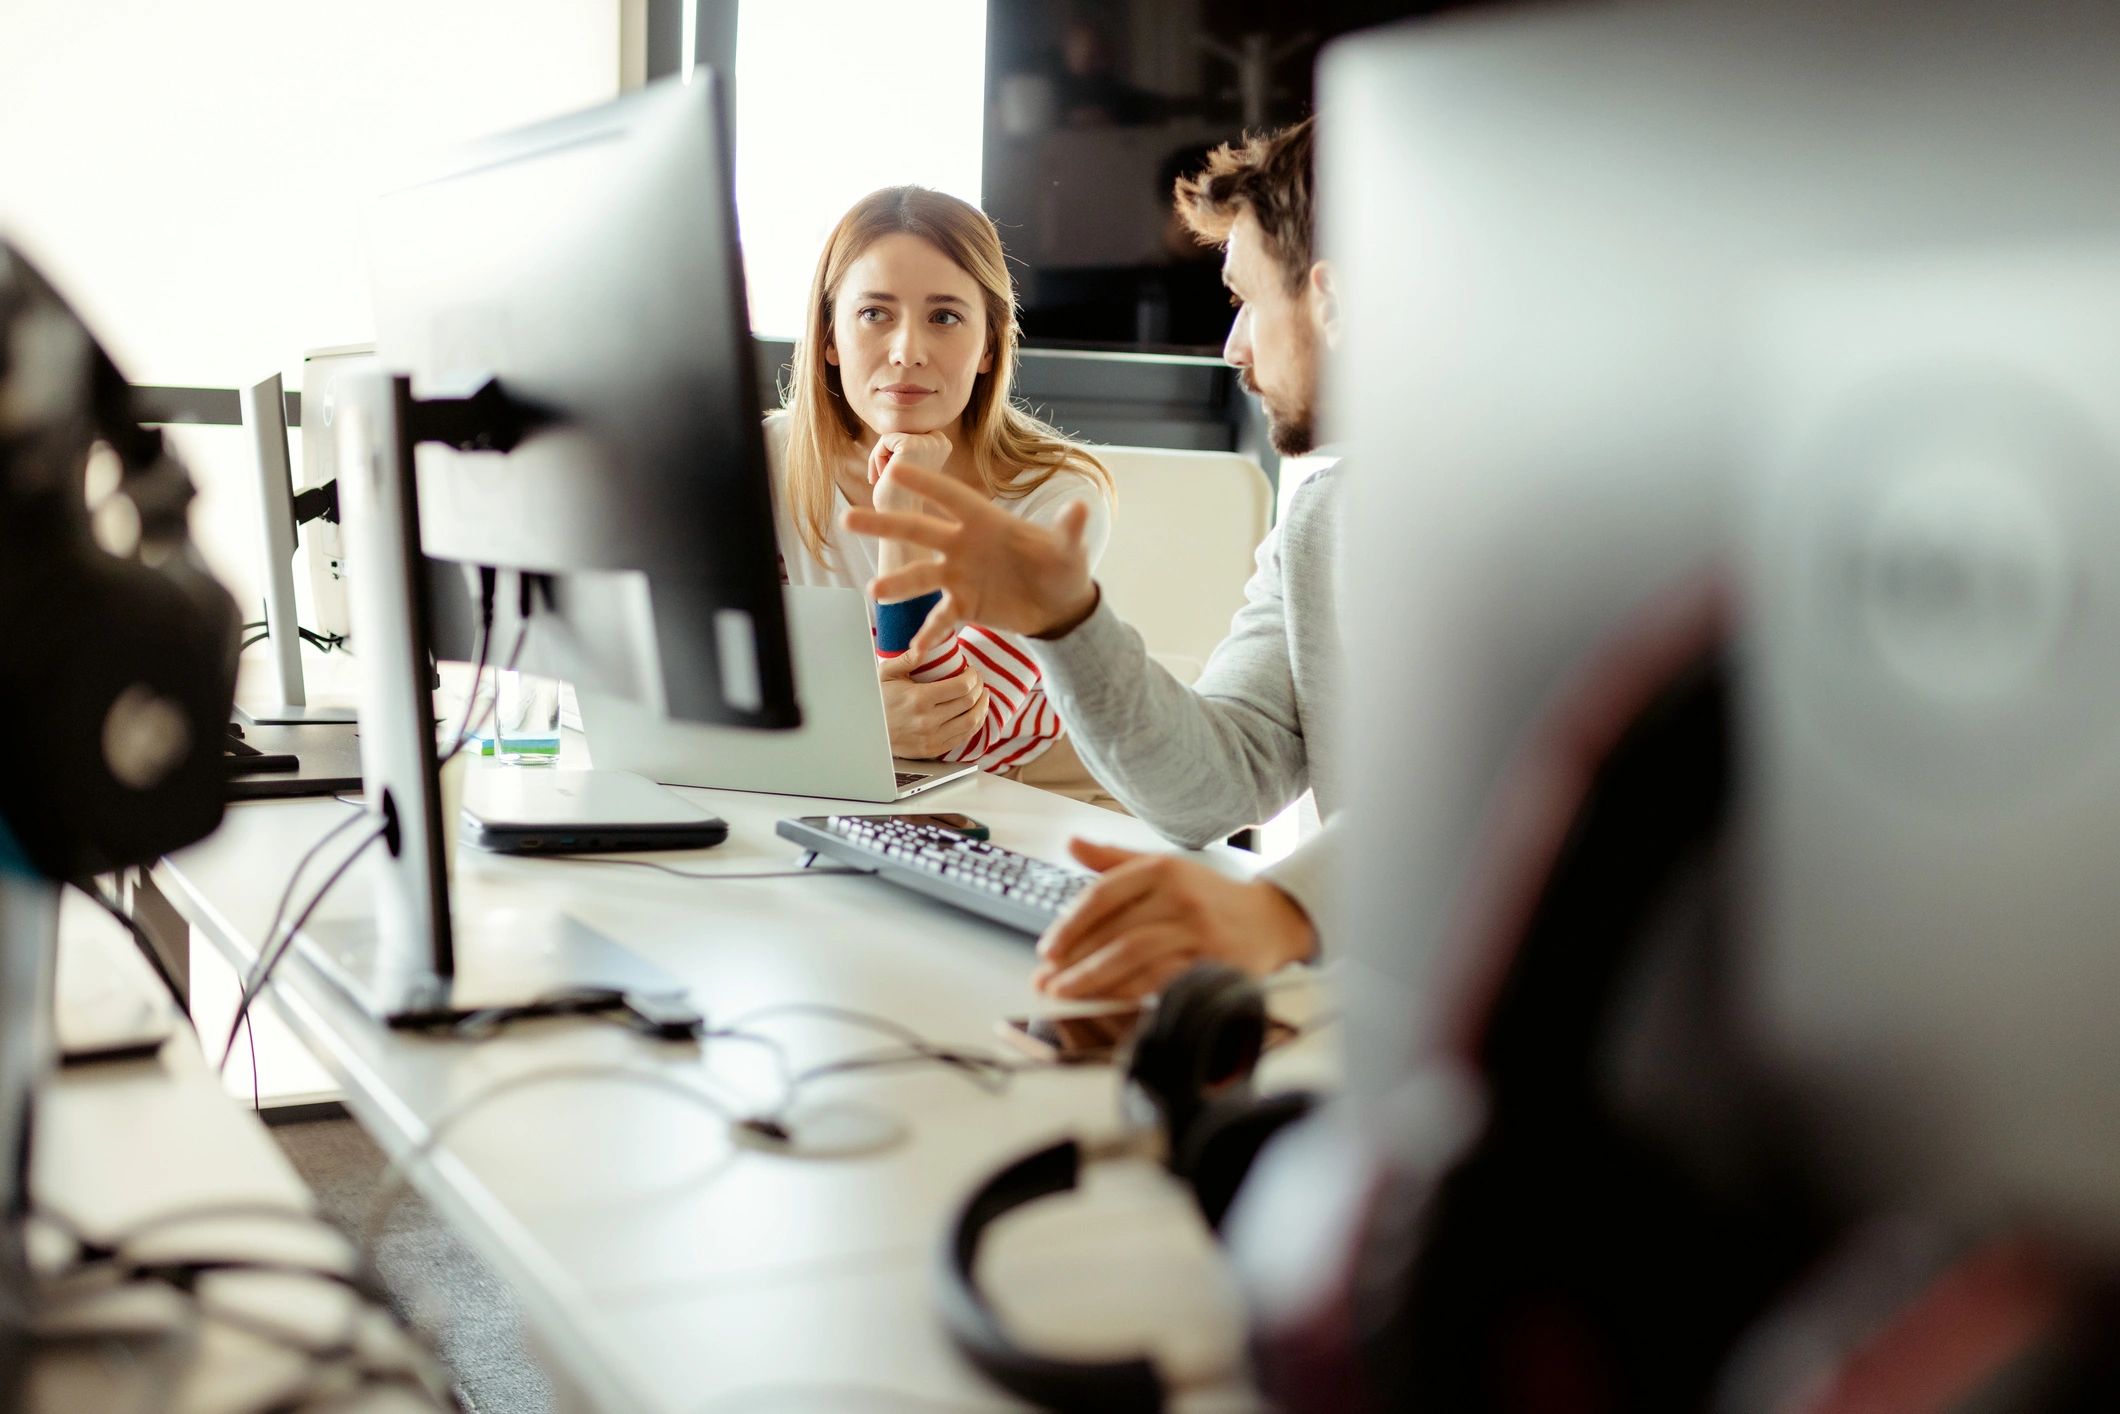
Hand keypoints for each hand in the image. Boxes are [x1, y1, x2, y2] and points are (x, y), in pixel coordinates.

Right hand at [842, 463, 1098, 660]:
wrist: (1059, 606)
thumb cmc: (1062, 568)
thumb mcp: (1068, 550)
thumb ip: (1069, 530)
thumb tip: (1081, 508)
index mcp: (986, 521)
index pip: (951, 498)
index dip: (925, 485)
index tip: (894, 469)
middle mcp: (964, 545)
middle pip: (919, 531)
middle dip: (885, 525)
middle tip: (850, 519)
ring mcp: (959, 575)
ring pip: (921, 576)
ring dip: (898, 584)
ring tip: (874, 592)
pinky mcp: (963, 604)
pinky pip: (940, 618)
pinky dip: (928, 632)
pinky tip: (914, 649)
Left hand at [867, 432, 952, 512]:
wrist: (899, 522)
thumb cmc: (899, 495)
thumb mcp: (908, 464)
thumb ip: (907, 444)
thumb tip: (895, 427)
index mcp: (943, 443)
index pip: (907, 431)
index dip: (895, 452)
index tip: (893, 475)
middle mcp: (940, 441)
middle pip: (899, 431)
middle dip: (886, 454)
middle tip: (883, 478)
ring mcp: (927, 443)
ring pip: (889, 436)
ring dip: (879, 457)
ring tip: (883, 479)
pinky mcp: (911, 446)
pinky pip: (884, 441)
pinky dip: (875, 458)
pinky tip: (881, 477)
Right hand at [878, 651, 985, 758]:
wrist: (865, 730)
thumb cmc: (876, 699)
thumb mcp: (886, 674)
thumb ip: (908, 659)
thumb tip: (924, 645)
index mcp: (919, 699)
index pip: (962, 687)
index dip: (974, 677)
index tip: (973, 671)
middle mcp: (928, 721)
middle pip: (969, 703)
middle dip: (980, 688)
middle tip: (979, 681)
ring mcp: (931, 738)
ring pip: (971, 722)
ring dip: (982, 707)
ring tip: (982, 696)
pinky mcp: (932, 750)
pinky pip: (962, 738)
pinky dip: (974, 725)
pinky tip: (975, 714)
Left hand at [1031, 839, 1316, 1000]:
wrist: (1272, 920)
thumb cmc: (1209, 896)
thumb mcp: (1165, 868)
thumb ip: (1115, 861)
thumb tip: (1071, 843)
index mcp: (1163, 869)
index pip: (1103, 895)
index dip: (1070, 925)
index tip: (1047, 949)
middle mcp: (1181, 897)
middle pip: (1115, 932)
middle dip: (1074, 961)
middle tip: (1045, 981)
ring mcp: (1200, 932)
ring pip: (1134, 958)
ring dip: (1093, 980)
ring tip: (1065, 993)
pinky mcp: (1214, 963)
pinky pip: (1161, 981)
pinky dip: (1129, 993)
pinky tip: (1106, 1001)